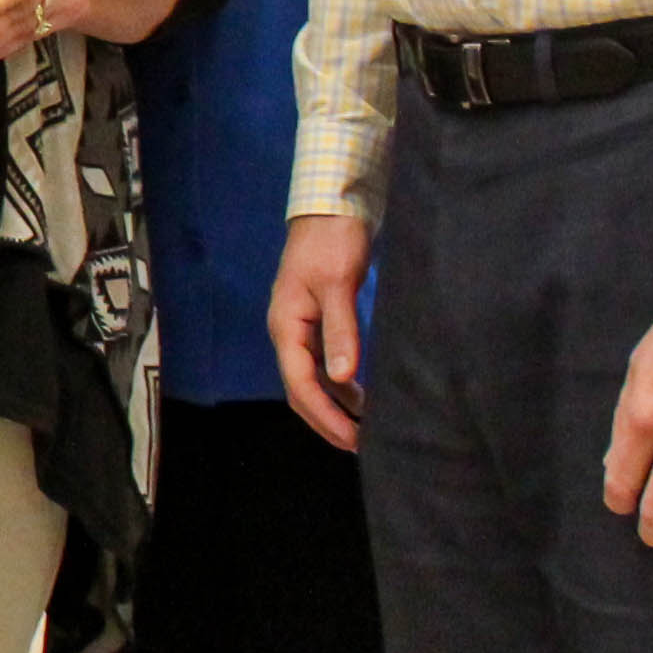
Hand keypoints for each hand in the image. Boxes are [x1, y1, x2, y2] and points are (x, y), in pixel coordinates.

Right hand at [269, 214, 373, 450]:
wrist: (331, 207)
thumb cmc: (331, 241)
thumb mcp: (338, 284)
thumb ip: (340, 331)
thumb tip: (343, 378)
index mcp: (286, 326)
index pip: (300, 385)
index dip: (325, 417)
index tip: (352, 439)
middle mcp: (289, 333)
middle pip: (301, 391)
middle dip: (327, 421)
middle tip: (359, 445)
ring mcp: (302, 328)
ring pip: (314, 381)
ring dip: (336, 407)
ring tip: (366, 428)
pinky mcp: (318, 322)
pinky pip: (325, 365)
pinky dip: (342, 386)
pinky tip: (364, 396)